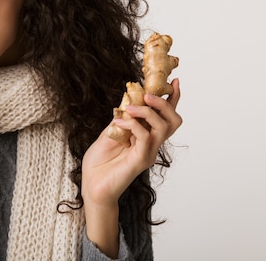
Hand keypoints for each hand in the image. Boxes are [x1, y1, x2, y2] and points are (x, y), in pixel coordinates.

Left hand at [81, 79, 181, 255]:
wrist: (92, 184)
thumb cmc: (100, 161)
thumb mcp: (111, 131)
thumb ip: (123, 117)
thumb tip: (129, 97)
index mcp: (146, 136)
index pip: (166, 116)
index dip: (172, 99)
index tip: (173, 81)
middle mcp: (151, 145)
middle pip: (173, 121)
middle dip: (164, 103)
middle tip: (148, 94)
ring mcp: (148, 153)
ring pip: (163, 127)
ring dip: (147, 112)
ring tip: (128, 108)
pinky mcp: (140, 160)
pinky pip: (144, 137)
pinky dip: (132, 124)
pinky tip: (118, 122)